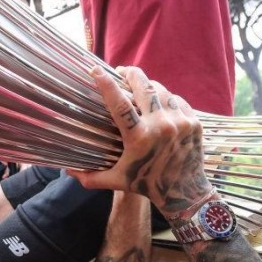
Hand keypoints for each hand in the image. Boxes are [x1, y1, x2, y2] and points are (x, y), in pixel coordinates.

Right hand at [69, 66, 212, 216]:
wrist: (185, 192)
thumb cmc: (147, 185)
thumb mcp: (116, 181)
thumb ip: (90, 176)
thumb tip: (67, 171)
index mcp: (139, 138)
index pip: (119, 104)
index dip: (106, 84)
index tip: (96, 70)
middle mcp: (161, 126)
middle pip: (144, 86)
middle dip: (131, 73)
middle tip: (121, 70)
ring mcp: (180, 122)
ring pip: (162, 90)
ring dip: (149, 85)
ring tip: (139, 85)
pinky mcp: (194, 122)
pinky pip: (177, 100)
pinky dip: (166, 98)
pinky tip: (159, 101)